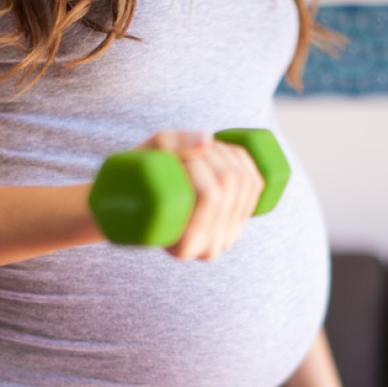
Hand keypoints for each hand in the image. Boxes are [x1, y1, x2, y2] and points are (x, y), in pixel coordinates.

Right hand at [138, 131, 264, 260]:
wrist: (135, 205)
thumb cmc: (131, 183)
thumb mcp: (139, 158)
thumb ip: (168, 143)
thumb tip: (208, 139)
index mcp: (182, 247)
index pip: (209, 195)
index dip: (196, 163)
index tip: (175, 153)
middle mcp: (209, 247)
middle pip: (228, 185)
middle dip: (210, 154)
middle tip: (186, 147)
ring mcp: (228, 235)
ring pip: (245, 181)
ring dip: (224, 153)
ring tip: (199, 149)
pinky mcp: (239, 219)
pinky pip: (256, 184)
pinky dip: (242, 159)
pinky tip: (224, 152)